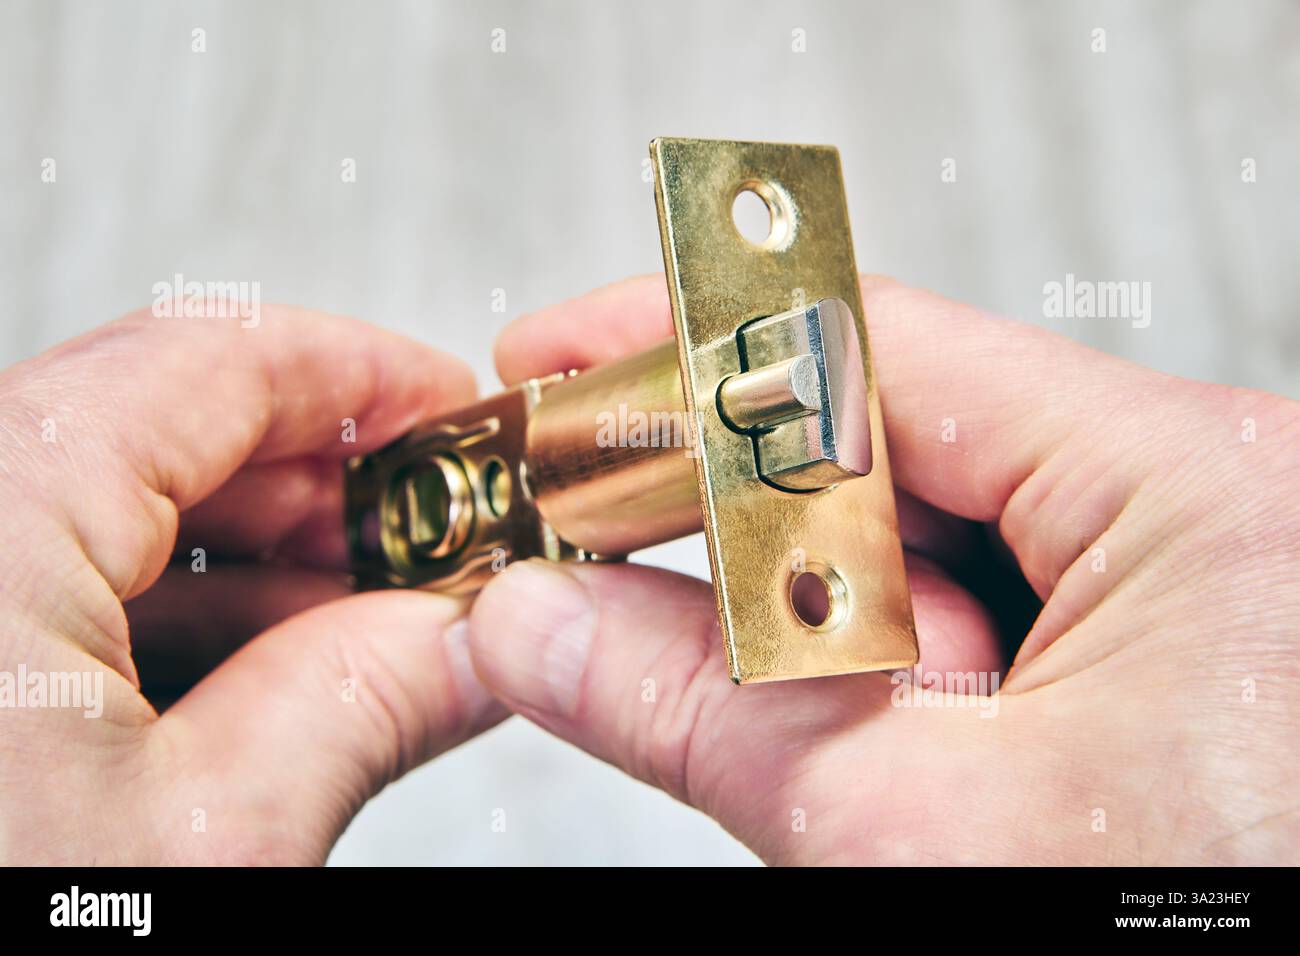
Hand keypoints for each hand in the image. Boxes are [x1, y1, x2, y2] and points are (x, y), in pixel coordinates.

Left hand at [0, 307, 503, 863]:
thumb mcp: (205, 842)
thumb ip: (368, 702)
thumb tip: (472, 645)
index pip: (214, 359)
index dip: (363, 373)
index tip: (452, 407)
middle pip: (170, 423)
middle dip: (332, 481)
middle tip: (441, 538)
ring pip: (120, 509)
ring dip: (271, 559)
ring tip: (385, 617)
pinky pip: (67, 586)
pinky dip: (189, 615)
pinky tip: (283, 669)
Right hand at [470, 276, 1299, 864]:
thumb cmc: (1200, 942)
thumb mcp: (917, 834)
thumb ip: (706, 710)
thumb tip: (545, 626)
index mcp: (1189, 491)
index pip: (882, 355)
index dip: (695, 353)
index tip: (572, 364)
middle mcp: (1202, 516)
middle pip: (897, 451)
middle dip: (743, 522)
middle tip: (597, 540)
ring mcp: (1183, 591)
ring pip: (928, 550)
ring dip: (824, 629)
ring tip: (786, 711)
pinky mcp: (1159, 663)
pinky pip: (980, 621)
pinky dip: (893, 675)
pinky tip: (870, 738)